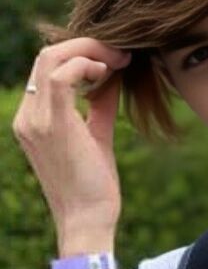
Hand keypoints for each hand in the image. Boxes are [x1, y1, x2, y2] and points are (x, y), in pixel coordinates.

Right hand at [12, 38, 132, 239]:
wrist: (88, 222)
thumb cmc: (94, 188)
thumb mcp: (96, 139)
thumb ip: (98, 107)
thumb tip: (112, 78)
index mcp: (32, 120)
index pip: (46, 67)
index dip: (79, 54)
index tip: (113, 59)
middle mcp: (27, 117)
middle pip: (46, 55)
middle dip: (86, 45)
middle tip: (120, 53)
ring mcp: (35, 121)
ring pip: (51, 58)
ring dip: (89, 51)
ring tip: (117, 60)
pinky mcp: (53, 125)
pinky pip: (61, 76)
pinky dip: (85, 65)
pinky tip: (107, 73)